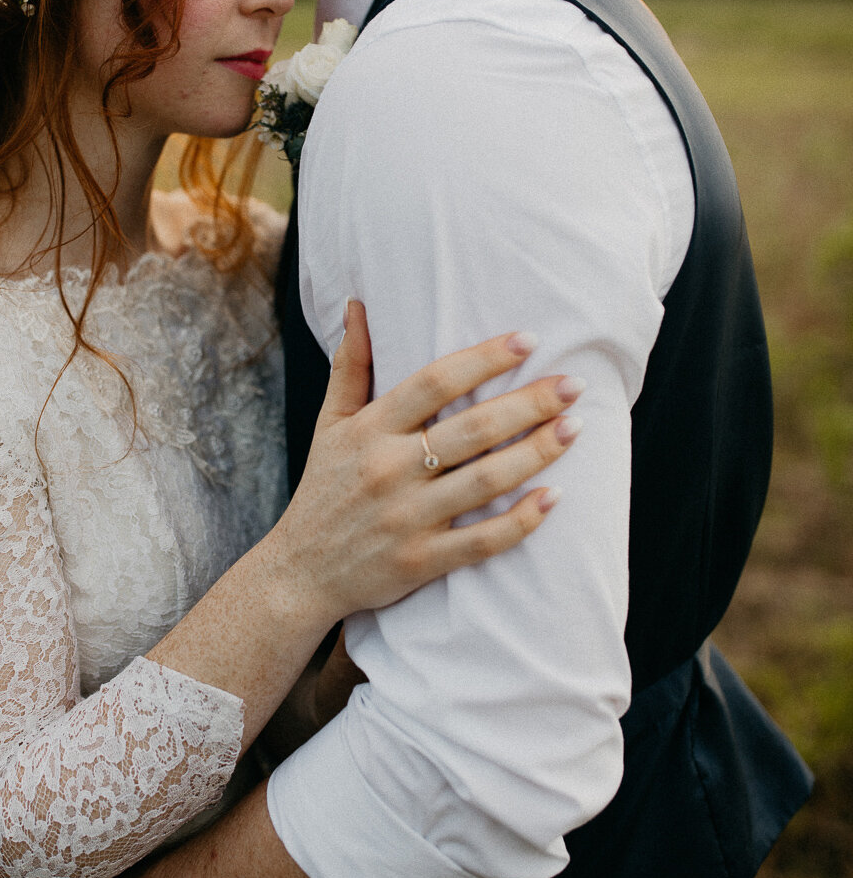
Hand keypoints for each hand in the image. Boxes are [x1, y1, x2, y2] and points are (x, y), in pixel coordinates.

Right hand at [268, 306, 581, 631]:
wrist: (301, 572)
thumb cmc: (323, 489)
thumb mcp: (329, 423)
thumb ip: (350, 365)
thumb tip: (358, 304)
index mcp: (369, 430)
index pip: (434, 383)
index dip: (483, 358)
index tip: (528, 339)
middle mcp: (389, 470)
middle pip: (471, 430)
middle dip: (529, 403)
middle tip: (574, 385)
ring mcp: (407, 518)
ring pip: (485, 482)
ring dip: (536, 453)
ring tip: (575, 428)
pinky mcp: (422, 561)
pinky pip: (482, 540)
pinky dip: (522, 520)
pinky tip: (555, 497)